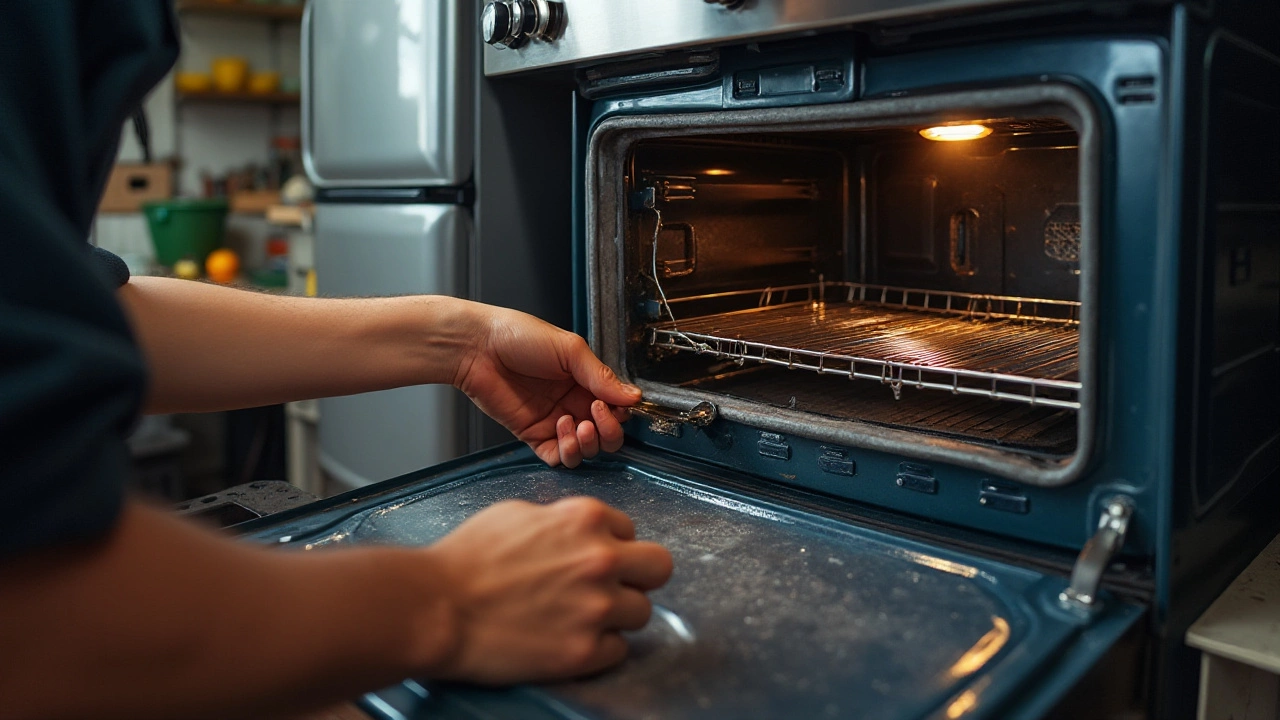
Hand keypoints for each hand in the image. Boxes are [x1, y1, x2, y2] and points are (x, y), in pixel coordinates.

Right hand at [425, 497, 673, 683]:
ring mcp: (596, 608)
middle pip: (658, 568)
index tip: (594, 560)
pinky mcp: (584, 652)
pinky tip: (568, 641)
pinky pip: (617, 651)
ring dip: (617, 616)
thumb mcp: (517, 514)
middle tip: (612, 588)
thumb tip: (580, 531)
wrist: (436, 607)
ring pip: (642, 613)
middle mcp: (600, 560)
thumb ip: (561, 520)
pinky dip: (598, 649)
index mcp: (585, 519)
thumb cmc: (465, 560)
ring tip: (580, 618)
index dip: (613, 546)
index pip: (631, 531)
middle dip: (637, 577)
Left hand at [453, 306, 640, 466]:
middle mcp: (573, 403)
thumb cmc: (519, 336)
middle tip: (597, 414)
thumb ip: (601, 376)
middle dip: (609, 431)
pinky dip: (567, 452)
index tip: (614, 404)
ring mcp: (554, 422)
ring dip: (589, 443)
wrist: (478, 347)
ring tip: (580, 425)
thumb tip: (633, 396)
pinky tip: (561, 429)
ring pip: (586, 450)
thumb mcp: (569, 349)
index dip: (621, 412)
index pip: (616, 407)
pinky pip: (559, 457)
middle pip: (606, 434)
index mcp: (585, 380)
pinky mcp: (533, 435)